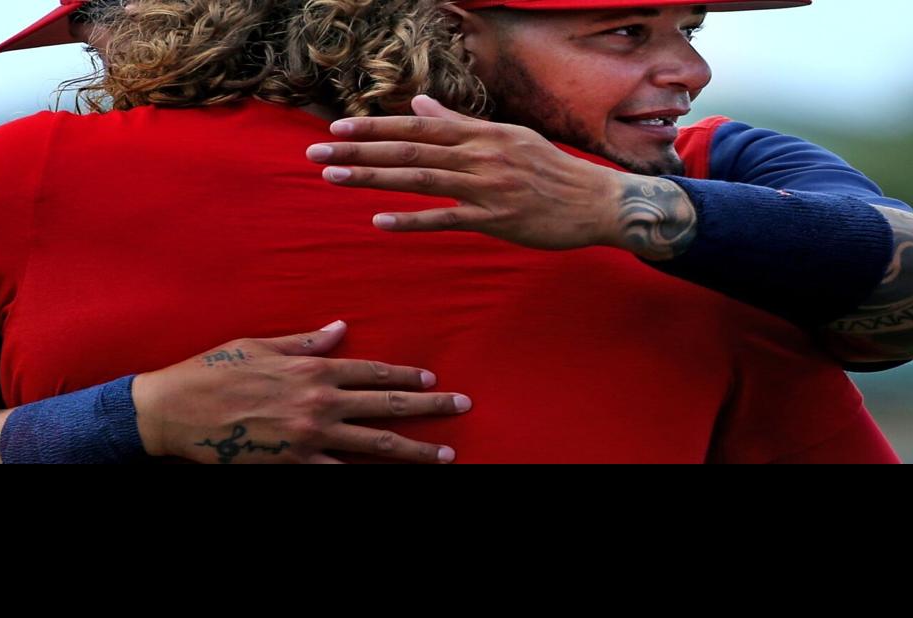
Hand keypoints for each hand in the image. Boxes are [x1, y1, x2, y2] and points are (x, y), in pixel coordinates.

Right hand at [131, 321, 470, 463]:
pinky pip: (339, 474)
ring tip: (446, 455)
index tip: (432, 377)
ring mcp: (309, 436)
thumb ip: (304, 341)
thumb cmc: (212, 371)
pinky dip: (365, 477)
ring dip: (415, 451)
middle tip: (463, 406)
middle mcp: (318, 401)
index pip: (372, 370)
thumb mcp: (258, 345)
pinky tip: (394, 480)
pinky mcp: (294, 464)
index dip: (405, 374)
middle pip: (387, 405)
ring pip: (375, 444)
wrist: (173, 411)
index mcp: (311, 368)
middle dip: (430, 407)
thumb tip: (340, 328)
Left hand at [308, 95, 632, 251]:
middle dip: (359, 150)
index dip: (375, 126)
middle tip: (316, 153)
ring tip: (334, 177)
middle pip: (409, 149)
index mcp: (482, 133)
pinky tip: (380, 220)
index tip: (338, 127)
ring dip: (373, 178)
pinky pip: (447, 219)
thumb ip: (461, 123)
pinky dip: (413, 219)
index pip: (418, 124)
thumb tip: (420, 103)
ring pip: (420, 178)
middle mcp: (480, 155)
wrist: (597, 202)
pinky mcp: (497, 219)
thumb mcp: (508, 137)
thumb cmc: (552, 171)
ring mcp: (487, 187)